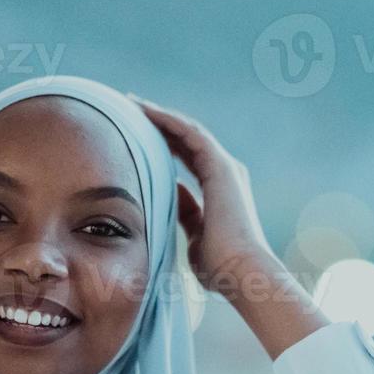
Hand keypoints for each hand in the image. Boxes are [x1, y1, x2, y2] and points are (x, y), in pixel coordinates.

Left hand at [130, 94, 274, 295]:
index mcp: (220, 191)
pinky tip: (144, 110)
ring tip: (132, 102)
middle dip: (158, 125)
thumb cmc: (220, 269)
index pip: (187, 160)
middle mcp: (225, 174)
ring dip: (159, 116)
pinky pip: (190, 133)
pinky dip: (167, 120)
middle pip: (186, 141)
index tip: (136, 138)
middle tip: (130, 110)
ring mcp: (225, 168)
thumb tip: (169, 201)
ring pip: (187, 131)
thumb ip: (185, 217)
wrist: (242, 272)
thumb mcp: (195, 239)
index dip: (162, 147)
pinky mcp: (221, 166)